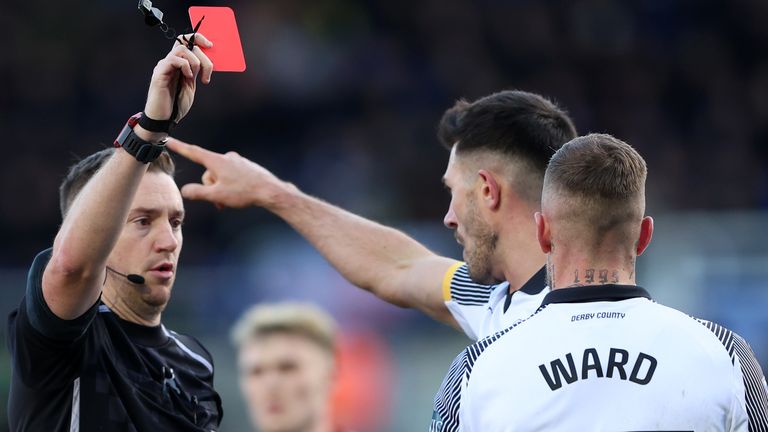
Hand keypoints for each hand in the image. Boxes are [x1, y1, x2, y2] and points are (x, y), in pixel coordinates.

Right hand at [143, 33, 213, 125]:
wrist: (164, 119)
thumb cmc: (176, 105)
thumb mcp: (190, 86)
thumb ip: (195, 73)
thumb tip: (205, 61)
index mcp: (178, 64)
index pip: (185, 42)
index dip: (198, 38)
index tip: (210, 46)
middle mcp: (170, 62)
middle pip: (186, 44)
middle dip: (203, 57)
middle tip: (206, 75)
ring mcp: (164, 66)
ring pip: (181, 49)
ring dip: (194, 62)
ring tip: (194, 78)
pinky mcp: (159, 73)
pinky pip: (173, 59)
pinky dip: (185, 66)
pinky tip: (187, 77)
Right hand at [166, 138, 290, 208]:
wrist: (271, 190)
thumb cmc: (244, 193)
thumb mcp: (217, 195)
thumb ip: (198, 193)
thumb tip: (184, 190)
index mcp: (217, 161)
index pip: (193, 152)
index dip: (179, 147)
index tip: (168, 140)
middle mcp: (226, 157)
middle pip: (208, 173)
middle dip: (211, 187)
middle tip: (220, 202)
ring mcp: (237, 161)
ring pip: (220, 176)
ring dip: (221, 189)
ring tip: (231, 201)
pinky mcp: (246, 166)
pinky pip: (231, 175)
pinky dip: (230, 186)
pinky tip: (240, 195)